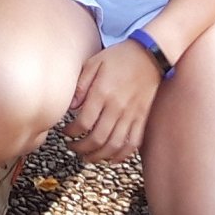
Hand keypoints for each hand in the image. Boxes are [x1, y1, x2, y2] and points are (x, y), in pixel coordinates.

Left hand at [62, 40, 160, 163]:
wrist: (150, 55)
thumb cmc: (119, 57)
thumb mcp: (94, 62)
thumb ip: (81, 84)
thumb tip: (71, 106)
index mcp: (102, 92)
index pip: (83, 122)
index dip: (71, 132)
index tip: (65, 133)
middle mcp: (117, 107)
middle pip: (97, 138)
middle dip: (82, 148)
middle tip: (73, 148)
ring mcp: (132, 115)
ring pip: (114, 145)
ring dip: (99, 156)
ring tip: (88, 157)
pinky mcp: (143, 118)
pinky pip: (133, 143)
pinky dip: (122, 155)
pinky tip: (112, 159)